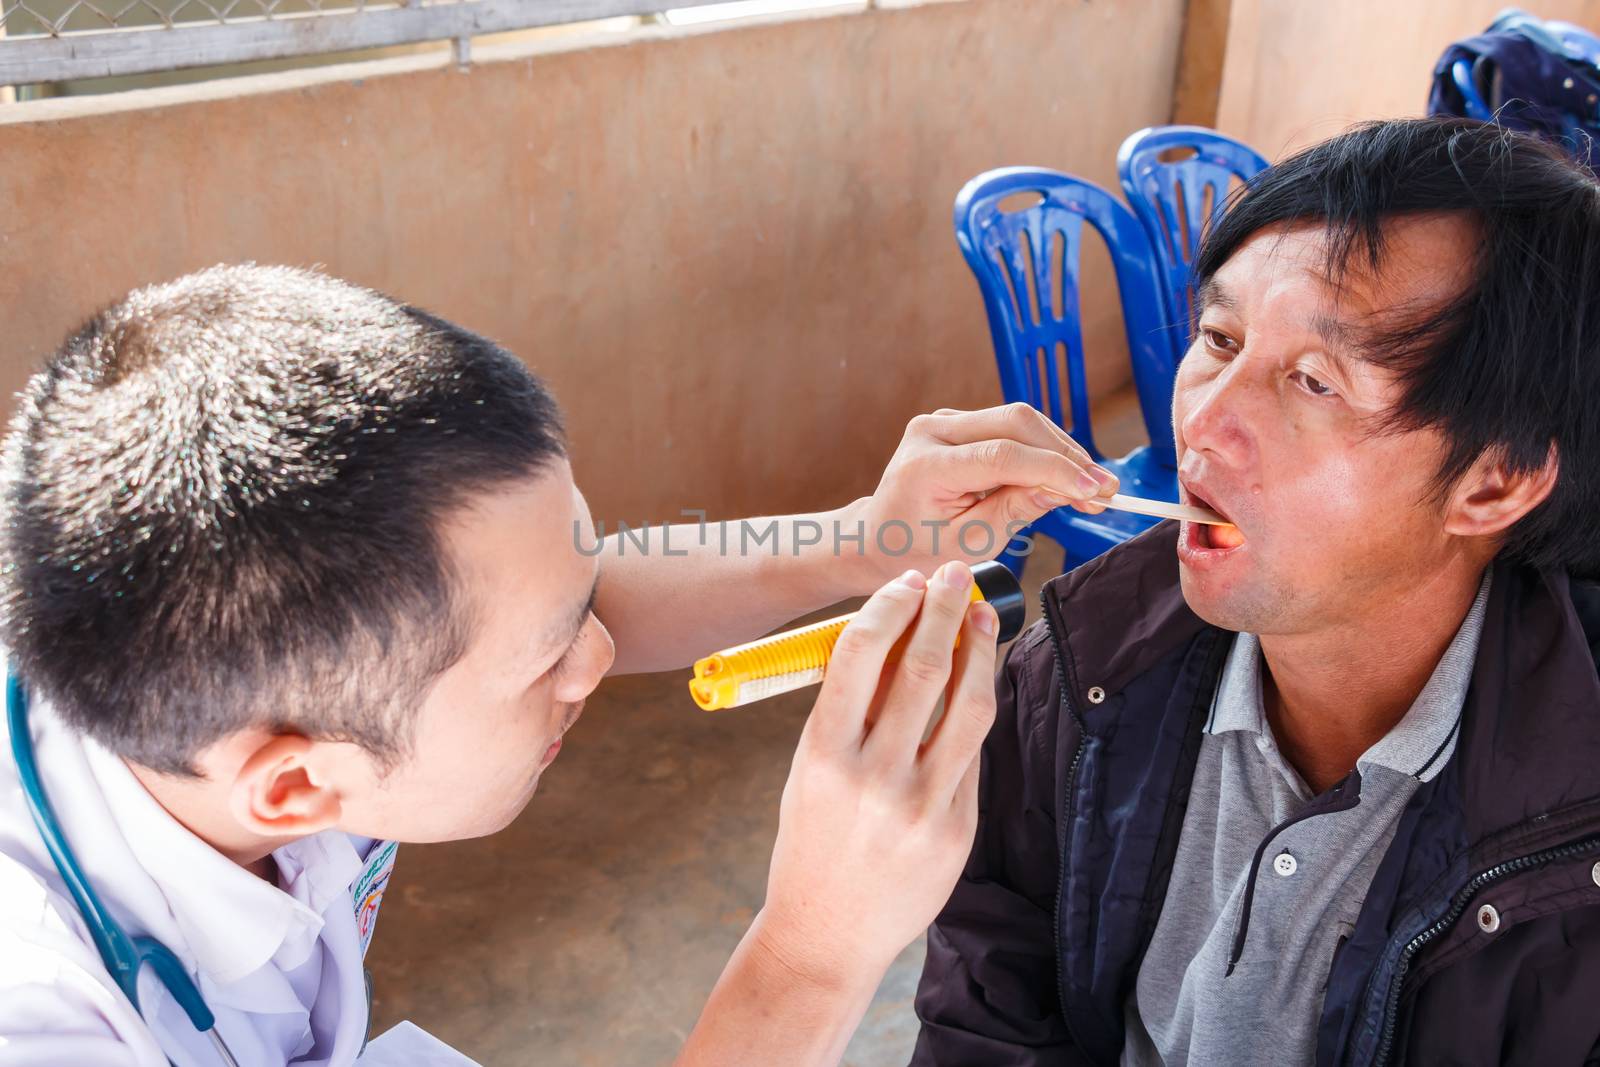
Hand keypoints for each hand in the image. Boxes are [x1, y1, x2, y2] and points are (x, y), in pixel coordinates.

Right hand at [749, 560, 999, 990]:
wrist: (825, 934)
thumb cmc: (810, 842)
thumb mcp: (808, 771)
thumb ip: (849, 713)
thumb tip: (894, 639)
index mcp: (822, 754)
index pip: (860, 655)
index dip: (890, 606)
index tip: (907, 581)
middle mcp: (872, 777)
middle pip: (922, 668)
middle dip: (943, 609)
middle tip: (955, 575)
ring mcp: (919, 806)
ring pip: (967, 706)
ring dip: (978, 649)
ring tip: (981, 615)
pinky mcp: (955, 830)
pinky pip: (973, 756)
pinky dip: (975, 712)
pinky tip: (977, 684)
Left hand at [842, 403, 1118, 583]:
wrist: (877, 538)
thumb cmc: (915, 550)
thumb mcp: (968, 544)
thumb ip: (1016, 510)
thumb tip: (1068, 488)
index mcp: (927, 465)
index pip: (1003, 455)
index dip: (1056, 471)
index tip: (1096, 490)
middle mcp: (933, 430)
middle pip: (1016, 423)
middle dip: (1067, 455)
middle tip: (1105, 490)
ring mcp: (945, 421)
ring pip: (1020, 421)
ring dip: (1061, 452)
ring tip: (1092, 489)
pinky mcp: (960, 423)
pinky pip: (1012, 428)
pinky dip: (1043, 450)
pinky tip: (1067, 477)